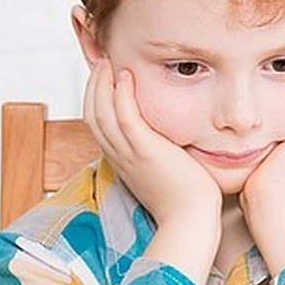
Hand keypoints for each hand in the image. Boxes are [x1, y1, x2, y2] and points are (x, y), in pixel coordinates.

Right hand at [84, 62, 221, 273]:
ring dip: (102, 85)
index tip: (104, 83)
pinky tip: (125, 77)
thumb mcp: (165, 174)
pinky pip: (125, 118)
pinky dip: (120, 95)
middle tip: (102, 65)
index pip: (99, 127)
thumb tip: (171, 142)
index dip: (97, 102)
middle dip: (94, 88)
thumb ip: (160, 156)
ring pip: (102, 113)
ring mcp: (131, 155)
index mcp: (123, 163)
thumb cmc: (187, 202)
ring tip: (109, 64)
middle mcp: (121, 157)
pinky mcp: (147, 152)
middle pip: (92, 116)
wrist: (191, 220)